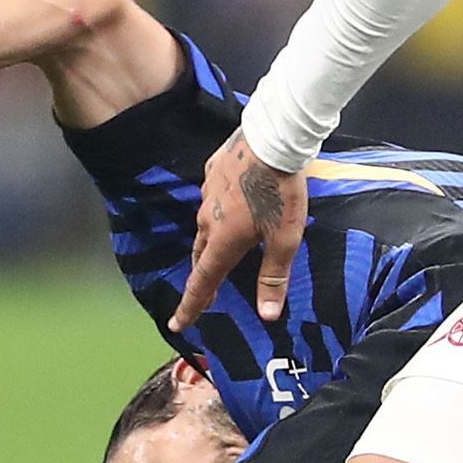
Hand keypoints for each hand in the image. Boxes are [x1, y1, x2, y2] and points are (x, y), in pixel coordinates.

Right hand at [179, 127, 307, 327]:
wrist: (273, 139)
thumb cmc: (282, 192)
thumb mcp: (285, 239)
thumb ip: (274, 276)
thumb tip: (267, 315)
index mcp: (223, 240)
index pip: (202, 282)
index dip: (190, 306)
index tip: (177, 324)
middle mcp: (207, 219)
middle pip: (201, 256)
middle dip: (203, 276)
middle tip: (207, 293)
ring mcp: (207, 193)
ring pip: (205, 226)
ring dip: (211, 242)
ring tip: (223, 249)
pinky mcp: (213, 171)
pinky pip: (212, 198)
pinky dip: (219, 210)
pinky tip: (233, 205)